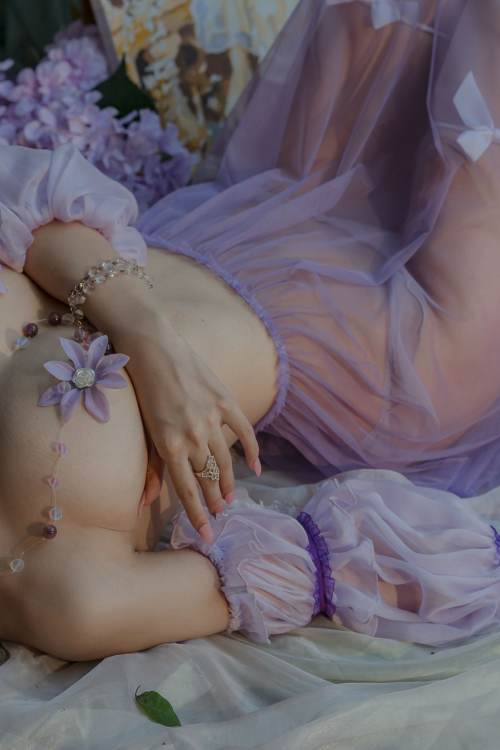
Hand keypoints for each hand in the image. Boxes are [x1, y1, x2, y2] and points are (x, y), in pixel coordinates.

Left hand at [123, 313, 260, 542]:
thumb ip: (150, 467)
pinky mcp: (225, 401)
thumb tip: (144, 502)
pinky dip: (252, 451)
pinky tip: (255, 468)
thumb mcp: (143, 431)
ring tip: (230, 498)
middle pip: (209, 479)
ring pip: (226, 461)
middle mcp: (193, 437)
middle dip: (214, 501)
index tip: (208, 535)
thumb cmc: (142, 389)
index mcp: (169, 446)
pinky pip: (244, 432)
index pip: (188, 491)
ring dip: (229, 483)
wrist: (153, 347)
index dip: (199, 515)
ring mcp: (212, 419)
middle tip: (219, 514)